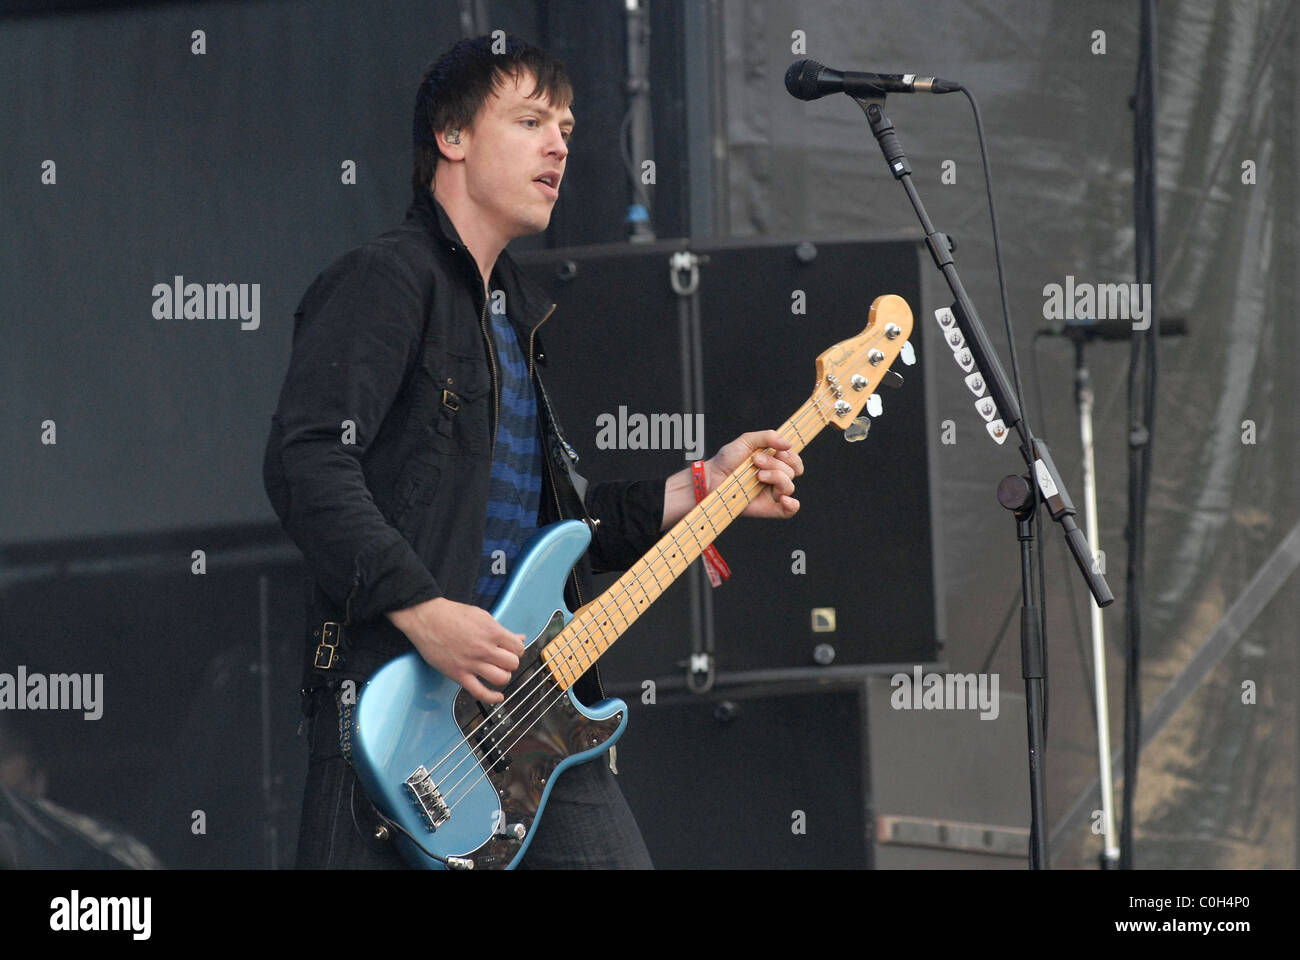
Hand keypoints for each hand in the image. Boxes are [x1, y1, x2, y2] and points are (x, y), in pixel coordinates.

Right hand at [386, 597, 525, 703]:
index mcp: (492, 632)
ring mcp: (472, 663)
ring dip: (503, 676)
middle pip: (512, 664)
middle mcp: (484, 648)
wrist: (426, 618)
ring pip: (501, 678)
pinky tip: (498, 696)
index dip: (516, 650)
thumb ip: (502, 630)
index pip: (518, 648)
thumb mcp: (482, 616)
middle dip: (510, 662)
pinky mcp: (459, 674)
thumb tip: (520, 637)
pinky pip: (480, 692)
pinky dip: (492, 697)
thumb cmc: (452, 614)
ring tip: (497, 672)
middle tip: (503, 660)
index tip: (511, 650)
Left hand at [706, 429, 803, 518]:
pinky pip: (789, 511)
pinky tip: (783, 499)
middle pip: (791, 471)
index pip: (794, 460)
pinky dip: (792, 504)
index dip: (791, 456)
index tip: (778, 450)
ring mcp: (772, 493)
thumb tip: (789, 444)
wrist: (712, 477)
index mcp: (774, 462)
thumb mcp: (747, 440)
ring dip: (776, 476)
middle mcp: (775, 477)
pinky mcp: (769, 508)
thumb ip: (768, 437)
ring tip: (758, 475)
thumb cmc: (727, 460)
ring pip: (789, 486)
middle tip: (756, 461)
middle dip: (775, 463)